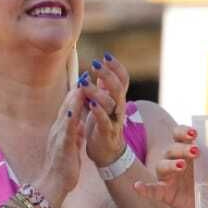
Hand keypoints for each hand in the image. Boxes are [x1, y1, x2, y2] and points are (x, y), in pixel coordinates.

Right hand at [33, 86, 89, 207]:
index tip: (87, 79)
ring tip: (81, 86)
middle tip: (85, 73)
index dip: (78, 93)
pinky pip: (66, 133)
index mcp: (62, 129)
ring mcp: (59, 138)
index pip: (70, 107)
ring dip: (73, 101)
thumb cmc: (62, 166)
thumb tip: (80, 121)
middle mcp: (58, 130)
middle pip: (67, 106)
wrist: (52, 185)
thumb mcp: (70, 144)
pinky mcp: (62, 148)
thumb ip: (74, 132)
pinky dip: (70, 122)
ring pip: (66, 116)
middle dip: (76, 91)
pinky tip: (73, 113)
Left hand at [78, 53, 129, 167]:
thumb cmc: (103, 124)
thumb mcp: (104, 101)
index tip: (105, 55)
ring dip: (97, 91)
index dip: (116, 66)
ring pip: (111, 103)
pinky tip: (91, 104)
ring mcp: (114, 120)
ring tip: (84, 82)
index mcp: (117, 99)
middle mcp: (119, 107)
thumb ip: (103, 85)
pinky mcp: (107, 133)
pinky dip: (98, 112)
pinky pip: (105, 121)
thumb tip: (101, 64)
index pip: (123, 78)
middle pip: (118, 87)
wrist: (107, 152)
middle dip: (107, 74)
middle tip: (94, 64)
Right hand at [132, 124, 200, 207]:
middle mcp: (175, 160)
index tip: (193, 133)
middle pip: (171, 149)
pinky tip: (138, 187)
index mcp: (187, 150)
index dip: (183, 132)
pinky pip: (152, 190)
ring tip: (181, 166)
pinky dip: (145, 188)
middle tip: (195, 151)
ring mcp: (168, 177)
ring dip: (170, 164)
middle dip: (181, 148)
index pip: (179, 135)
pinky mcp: (165, 193)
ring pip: (161, 166)